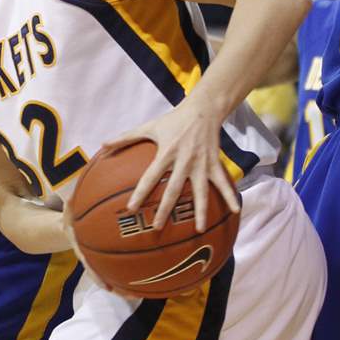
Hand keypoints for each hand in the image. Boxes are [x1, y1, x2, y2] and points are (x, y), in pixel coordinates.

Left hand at [115, 100, 238, 232]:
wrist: (203, 110)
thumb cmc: (173, 120)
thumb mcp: (148, 126)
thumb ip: (126, 137)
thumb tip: (103, 144)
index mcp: (166, 153)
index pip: (150, 176)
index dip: (140, 192)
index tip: (131, 209)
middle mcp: (184, 161)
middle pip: (174, 190)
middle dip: (165, 210)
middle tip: (158, 228)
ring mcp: (201, 164)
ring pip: (200, 192)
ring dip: (201, 211)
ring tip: (199, 230)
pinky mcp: (214, 164)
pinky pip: (223, 183)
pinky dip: (230, 196)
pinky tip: (236, 212)